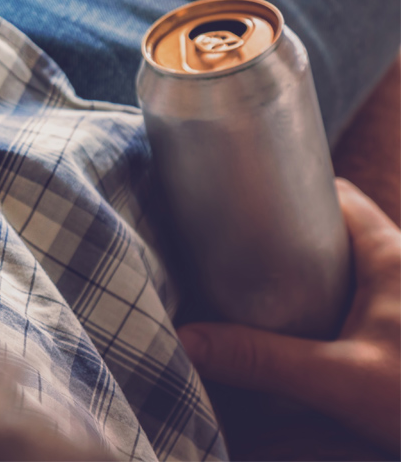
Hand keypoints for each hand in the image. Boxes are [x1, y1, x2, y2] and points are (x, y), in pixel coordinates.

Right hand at [177, 178, 400, 454]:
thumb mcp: (343, 378)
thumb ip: (263, 360)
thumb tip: (187, 340)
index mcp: (392, 253)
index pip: (336, 193)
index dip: (288, 189)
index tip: (240, 198)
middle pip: (336, 233)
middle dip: (285, 241)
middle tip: (231, 254)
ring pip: (348, 274)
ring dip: (306, 281)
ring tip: (252, 295)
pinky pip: (359, 308)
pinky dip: (326, 312)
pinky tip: (298, 336)